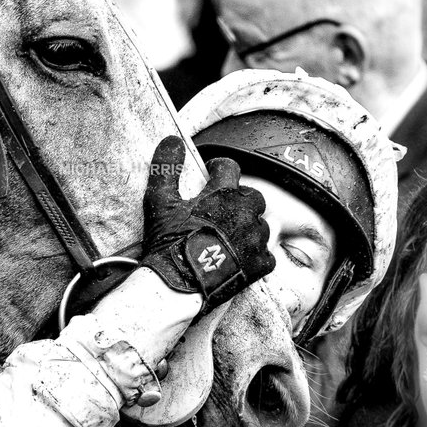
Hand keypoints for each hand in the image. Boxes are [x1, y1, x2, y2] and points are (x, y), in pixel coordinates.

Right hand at [138, 135, 274, 313]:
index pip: (229, 166)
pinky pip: (266, 254)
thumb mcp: (160, 202)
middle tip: (217, 212)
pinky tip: (238, 258)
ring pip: (259, 225)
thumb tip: (172, 141)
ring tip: (226, 237)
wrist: (179, 285)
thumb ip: (166, 168)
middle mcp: (246, 212)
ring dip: (246, 227)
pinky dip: (255, 255)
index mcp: (224, 193)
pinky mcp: (260, 264)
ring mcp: (256, 239)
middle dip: (237, 200)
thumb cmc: (170, 242)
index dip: (218, 169)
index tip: (210, 176)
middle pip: (251, 196)